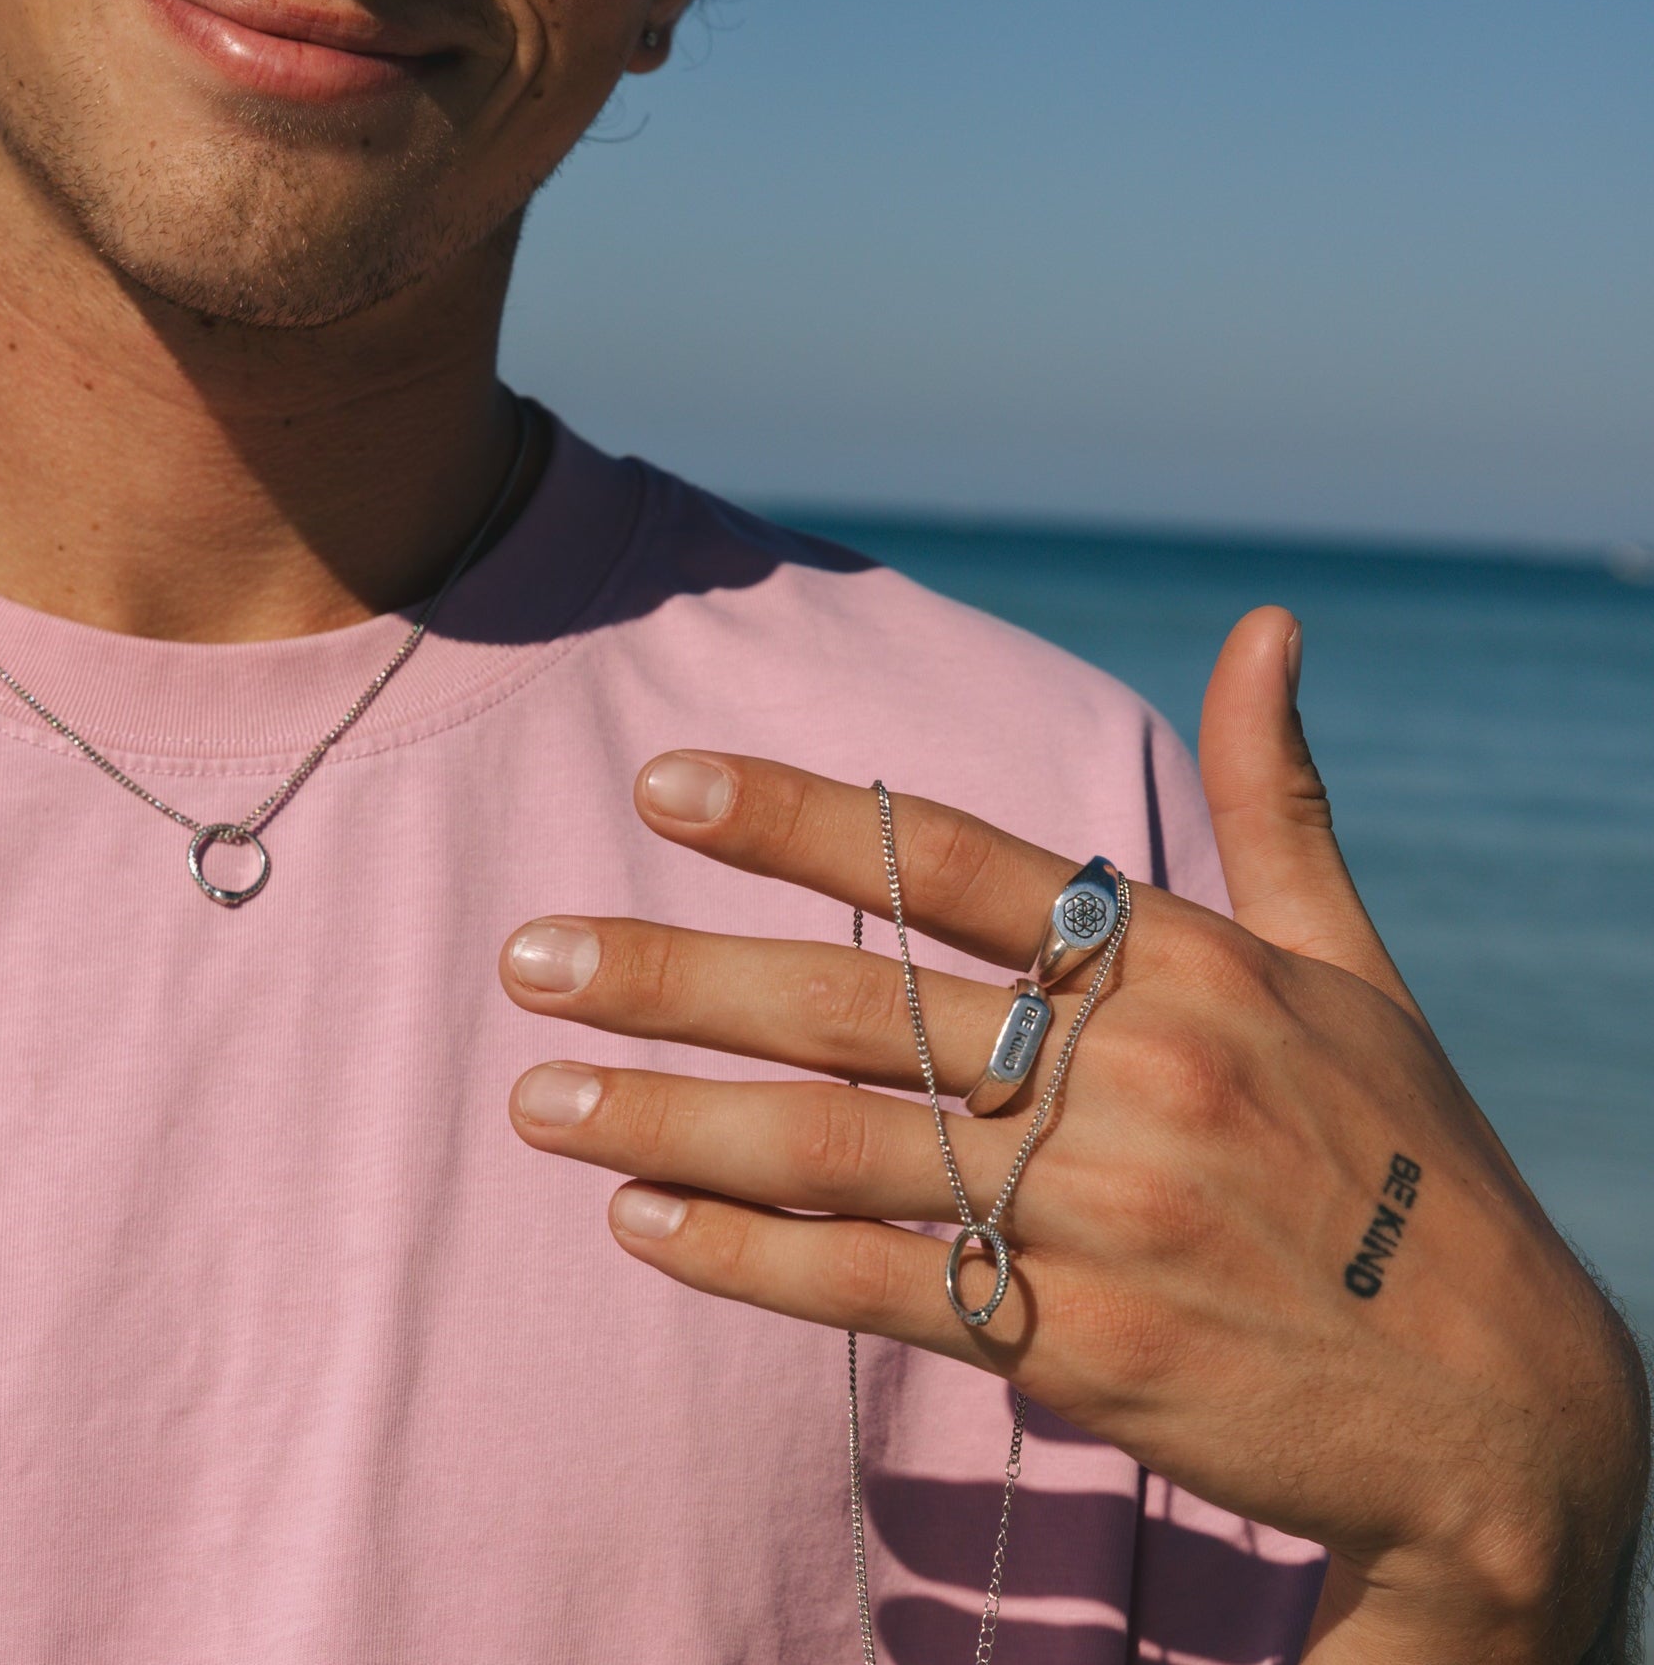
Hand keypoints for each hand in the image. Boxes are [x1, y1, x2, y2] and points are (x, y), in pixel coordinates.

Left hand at [501, 608, 1648, 1660]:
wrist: (1503, 1406)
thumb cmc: (1409, 1157)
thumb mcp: (1351, 963)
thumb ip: (1275, 796)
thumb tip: (1269, 623)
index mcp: (1184, 963)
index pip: (955, 863)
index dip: (800, 821)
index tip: (663, 789)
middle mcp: (1133, 1074)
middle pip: (860, 1008)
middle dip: (678, 979)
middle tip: (527, 957)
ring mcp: (1103, 1214)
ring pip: (840, 1150)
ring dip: (672, 1122)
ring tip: (537, 1097)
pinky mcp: (1085, 1343)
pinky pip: (879, 1289)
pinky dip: (751, 1257)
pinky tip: (644, 1224)